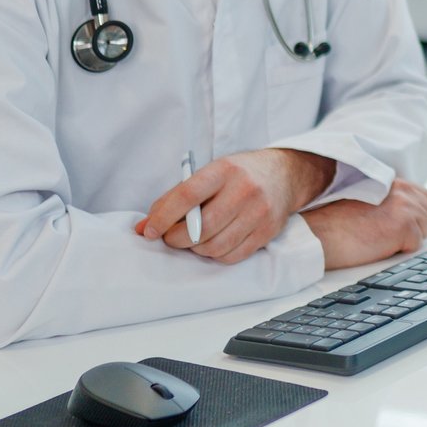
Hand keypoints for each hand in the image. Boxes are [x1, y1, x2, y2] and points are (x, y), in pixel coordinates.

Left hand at [140, 149, 333, 264]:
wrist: (283, 175)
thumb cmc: (236, 175)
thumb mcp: (208, 174)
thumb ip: (174, 198)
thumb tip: (143, 228)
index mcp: (224, 170)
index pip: (187, 196)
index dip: (163, 217)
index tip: (149, 231)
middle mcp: (245, 190)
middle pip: (201, 228)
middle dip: (177, 239)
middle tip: (170, 237)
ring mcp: (260, 212)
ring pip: (215, 247)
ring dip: (196, 249)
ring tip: (192, 240)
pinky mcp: (268, 232)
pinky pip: (232, 256)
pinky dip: (215, 255)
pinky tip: (213, 243)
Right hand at [304, 180, 426, 269]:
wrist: (321, 232)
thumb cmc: (336, 220)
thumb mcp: (367, 199)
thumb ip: (389, 199)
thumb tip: (410, 212)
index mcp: (393, 182)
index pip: (424, 196)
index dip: (414, 213)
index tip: (400, 222)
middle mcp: (403, 191)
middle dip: (415, 227)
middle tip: (390, 236)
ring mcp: (406, 208)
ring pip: (425, 231)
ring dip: (408, 239)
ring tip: (382, 240)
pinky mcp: (404, 227)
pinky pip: (415, 245)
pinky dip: (401, 250)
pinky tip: (381, 246)